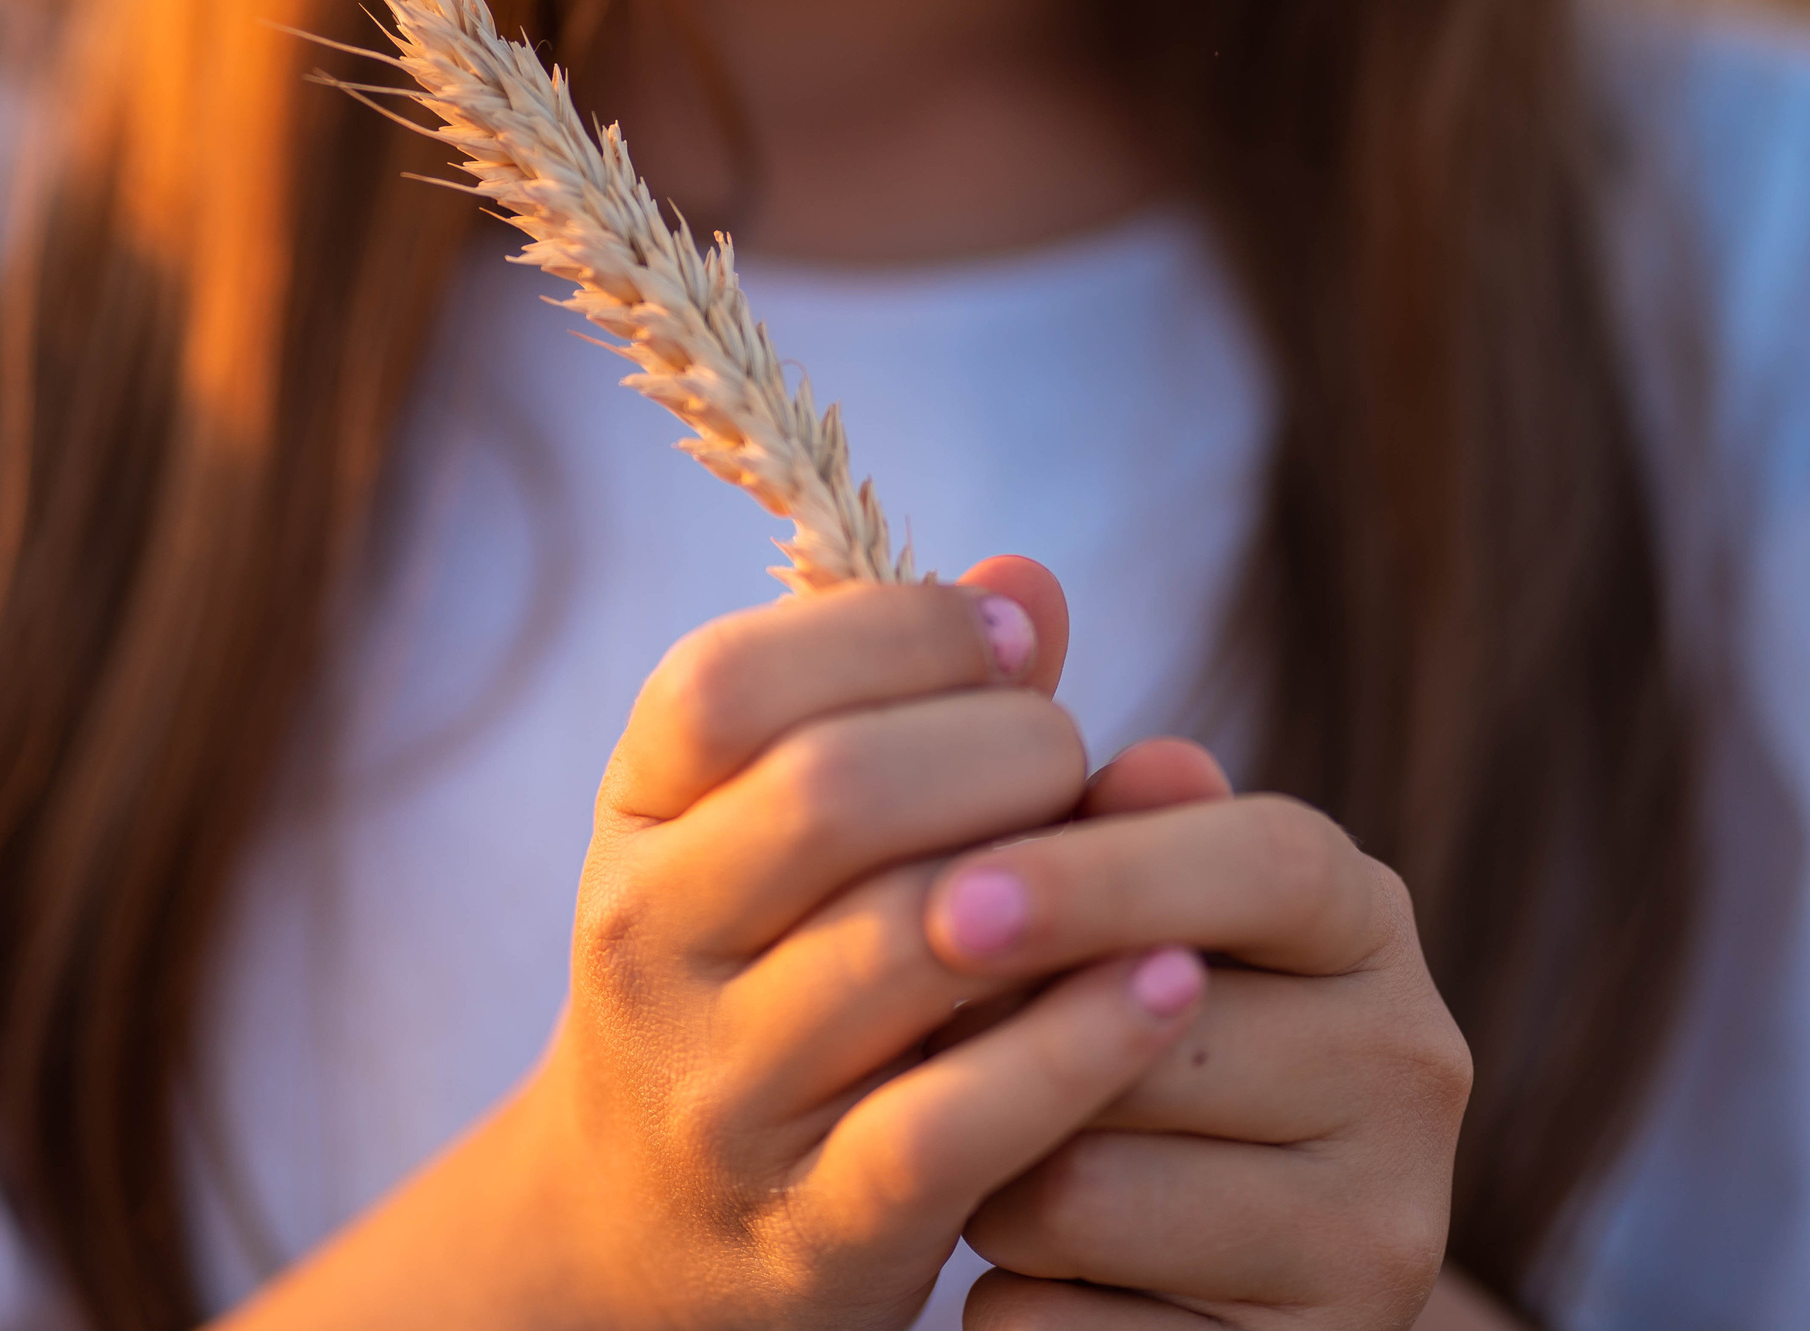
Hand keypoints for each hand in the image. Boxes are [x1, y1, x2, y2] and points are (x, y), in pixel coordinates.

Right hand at [514, 559, 1214, 1330]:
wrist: (653, 1225)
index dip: (895, 632)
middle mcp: (648, 945)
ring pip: (901, 946)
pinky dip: (1081, 1041)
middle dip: (997, 749)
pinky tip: (1173, 982)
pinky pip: (955, 1121)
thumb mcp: (787, 825)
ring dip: (1058, 881)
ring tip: (1147, 861)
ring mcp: (722, 1093)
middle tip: (1072, 759)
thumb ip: (909, 702)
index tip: (1016, 643)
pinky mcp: (816, 1224)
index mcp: (636, 815)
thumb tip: (1029, 584)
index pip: (731, 681)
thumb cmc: (768, 964)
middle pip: (829, 795)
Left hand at [947, 740, 1473, 1328]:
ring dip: (989, 1185)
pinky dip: (1012, 1305)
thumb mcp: (1129, 918)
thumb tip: (1127, 740)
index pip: (1268, 863)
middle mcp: (1414, 1069)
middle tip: (948, 1059)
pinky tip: (1036, 1279)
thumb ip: (1105, 824)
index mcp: (1365, 923)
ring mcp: (1381, 1235)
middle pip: (1151, 1040)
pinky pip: (1069, 1330)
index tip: (952, 903)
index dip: (1102, 877)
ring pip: (1086, 1193)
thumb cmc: (1125, 1035)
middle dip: (999, 1051)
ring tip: (1001, 1169)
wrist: (1202, 1267)